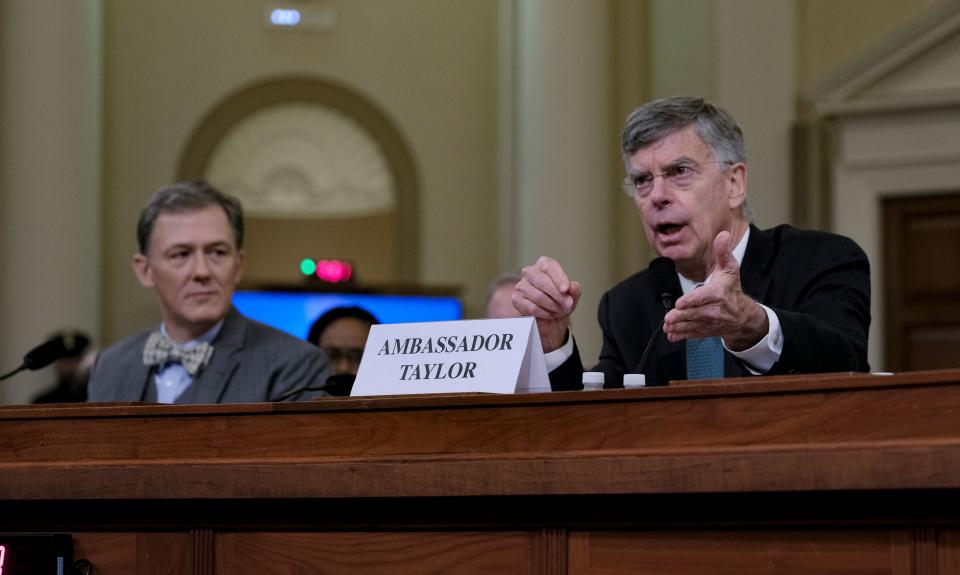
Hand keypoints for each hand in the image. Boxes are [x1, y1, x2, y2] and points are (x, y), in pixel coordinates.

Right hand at [513, 256, 581, 351]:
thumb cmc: (560, 301)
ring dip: (552, 306)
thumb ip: (574, 289)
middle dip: (558, 296)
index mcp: (543, 264)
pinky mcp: (516, 299)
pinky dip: (544, 313)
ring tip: (560, 311)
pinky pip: (531, 307)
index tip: (566, 290)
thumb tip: (572, 288)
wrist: (550, 317)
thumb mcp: (572, 295)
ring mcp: (521, 285)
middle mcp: (530, 272)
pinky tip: (550, 314)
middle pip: (542, 282)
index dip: (558, 278)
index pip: (549, 267)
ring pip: (538, 296)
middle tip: (568, 305)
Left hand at [662, 231, 767, 350]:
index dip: (692, 301)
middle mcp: (716, 310)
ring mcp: (711, 322)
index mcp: (719, 293)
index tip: (680, 303)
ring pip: (693, 325)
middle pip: (696, 313)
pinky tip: (671, 335)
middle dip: (681, 316)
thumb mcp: (729, 268)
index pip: (705, 297)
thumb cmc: (731, 289)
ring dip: (679, 326)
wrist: (742, 315)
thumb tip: (723, 235)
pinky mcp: (706, 331)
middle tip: (668, 317)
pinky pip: (693, 334)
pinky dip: (682, 336)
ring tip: (667, 326)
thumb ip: (723, 252)